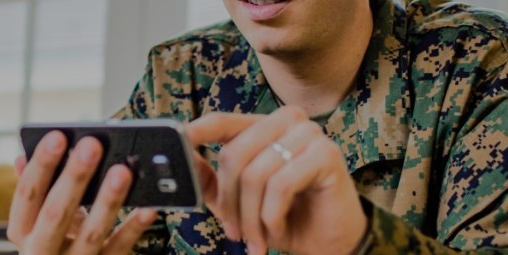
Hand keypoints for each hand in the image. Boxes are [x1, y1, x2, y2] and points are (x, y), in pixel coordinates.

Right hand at [7, 131, 157, 253]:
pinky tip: (147, 209)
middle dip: (74, 177)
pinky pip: (118, 249)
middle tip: (92, 146)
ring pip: (91, 233)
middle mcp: (41, 250)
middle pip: (55, 213)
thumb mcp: (38, 218)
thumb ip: (35, 190)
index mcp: (22, 230)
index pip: (27, 194)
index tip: (58, 136)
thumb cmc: (54, 240)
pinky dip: (133, 229)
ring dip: (107, 200)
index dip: (41, 164)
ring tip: (122, 171)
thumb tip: (22, 157)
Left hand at [186, 107, 366, 254]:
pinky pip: (280, 185)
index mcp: (264, 126)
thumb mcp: (238, 200)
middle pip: (235, 154)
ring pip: (255, 174)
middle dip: (229, 202)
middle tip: (234, 233)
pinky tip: (278, 229)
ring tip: (256, 238)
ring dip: (251, 217)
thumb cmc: (286, 216)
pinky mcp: (326, 154)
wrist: (330, 241)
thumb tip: (181, 159)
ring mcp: (309, 134)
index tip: (177, 143)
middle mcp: (287, 121)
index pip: (222, 121)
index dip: (197, 132)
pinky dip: (272, 216)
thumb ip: (210, 179)